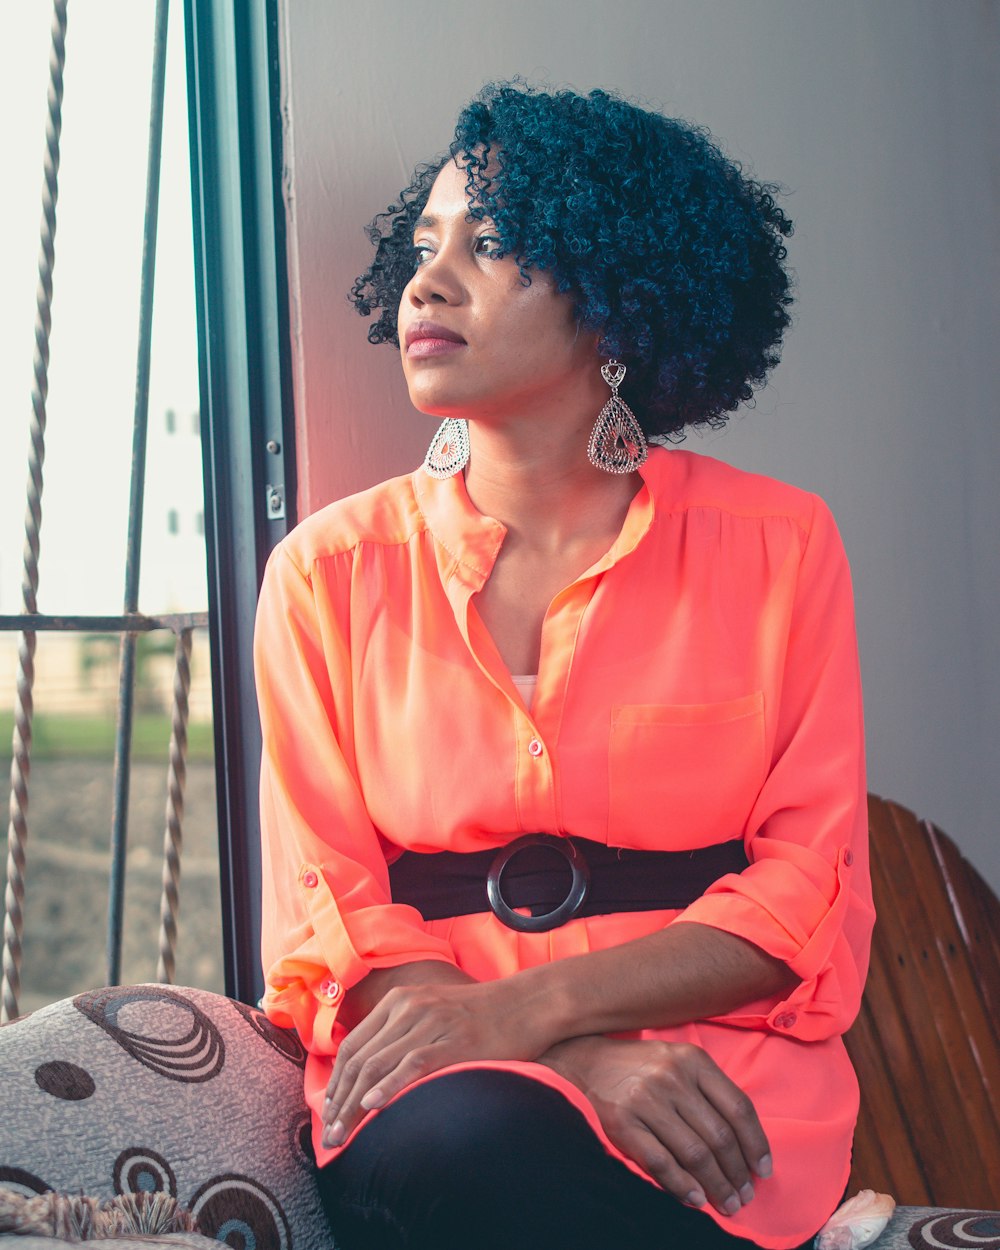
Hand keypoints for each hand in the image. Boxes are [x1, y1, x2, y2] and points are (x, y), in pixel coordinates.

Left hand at [322, 977, 548, 1147]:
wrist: (526, 1003)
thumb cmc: (480, 1015)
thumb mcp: (432, 1013)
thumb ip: (402, 1035)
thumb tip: (373, 1078)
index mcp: (399, 1001)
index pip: (353, 1045)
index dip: (335, 1083)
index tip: (326, 1113)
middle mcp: (409, 1008)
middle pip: (360, 1060)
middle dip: (339, 1102)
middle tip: (329, 1136)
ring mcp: (431, 1023)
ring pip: (379, 1066)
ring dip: (354, 1105)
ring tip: (343, 1136)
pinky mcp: (454, 1040)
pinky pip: (413, 1064)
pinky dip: (389, 1085)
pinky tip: (373, 1106)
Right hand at [541, 1036, 771, 1217]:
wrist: (587, 1059)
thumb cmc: (644, 1067)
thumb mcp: (681, 1062)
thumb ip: (711, 1093)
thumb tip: (745, 1146)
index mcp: (693, 1060)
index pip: (738, 1107)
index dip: (756, 1144)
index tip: (763, 1170)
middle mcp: (672, 1077)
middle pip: (719, 1136)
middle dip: (737, 1173)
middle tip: (744, 1196)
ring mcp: (646, 1099)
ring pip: (695, 1153)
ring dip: (716, 1185)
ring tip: (726, 1204)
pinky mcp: (622, 1122)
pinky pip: (661, 1163)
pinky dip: (683, 1186)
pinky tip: (696, 1199)